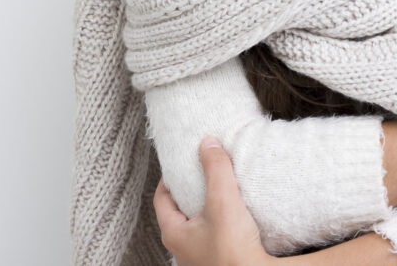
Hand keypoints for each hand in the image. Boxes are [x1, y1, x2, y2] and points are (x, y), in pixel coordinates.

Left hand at [153, 136, 274, 265]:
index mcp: (173, 234)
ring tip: (221, 194)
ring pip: (197, 228)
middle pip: (179, 213)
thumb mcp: (223, 201)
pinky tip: (235, 221)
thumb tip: (208, 143)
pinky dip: (220, 227)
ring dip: (206, 212)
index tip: (180, 163)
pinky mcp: (218, 264)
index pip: (161, 199)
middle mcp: (182, 251)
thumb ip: (216, 169)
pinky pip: (213, 241)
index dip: (169, 178)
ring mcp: (200, 261)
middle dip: (189, 193)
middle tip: (201, 175)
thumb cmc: (232, 251)